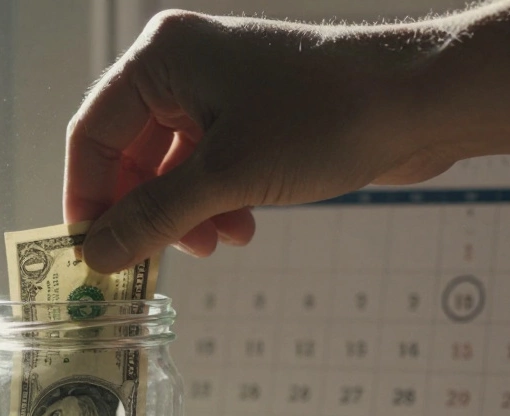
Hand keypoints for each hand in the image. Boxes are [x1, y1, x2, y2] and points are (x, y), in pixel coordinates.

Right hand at [64, 11, 448, 271]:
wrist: (421, 101)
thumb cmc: (323, 118)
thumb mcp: (226, 177)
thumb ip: (154, 218)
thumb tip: (97, 255)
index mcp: (162, 59)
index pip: (93, 134)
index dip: (87, 198)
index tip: (92, 254)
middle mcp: (183, 67)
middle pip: (131, 155)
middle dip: (146, 212)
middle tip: (151, 262)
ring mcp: (218, 90)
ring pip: (171, 168)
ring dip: (185, 215)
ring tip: (216, 244)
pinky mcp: (251, 115)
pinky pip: (208, 168)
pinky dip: (215, 203)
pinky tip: (243, 227)